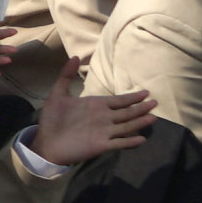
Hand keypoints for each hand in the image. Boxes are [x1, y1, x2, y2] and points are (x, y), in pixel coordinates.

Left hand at [29, 65, 155, 167]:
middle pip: (127, 112)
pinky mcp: (100, 145)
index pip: (119, 101)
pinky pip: (118, 143)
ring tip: (153, 117)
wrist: (46, 141)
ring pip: (126, 126)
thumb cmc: (53, 119)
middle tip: (155, 102)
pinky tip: (142, 138)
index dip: (132, 97)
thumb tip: (76, 56)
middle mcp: (104, 118)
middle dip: (140, 108)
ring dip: (139, 122)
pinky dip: (130, 141)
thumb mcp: (57, 94)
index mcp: (96, 105)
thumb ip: (66, 76)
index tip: (146, 92)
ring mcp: (104, 132)